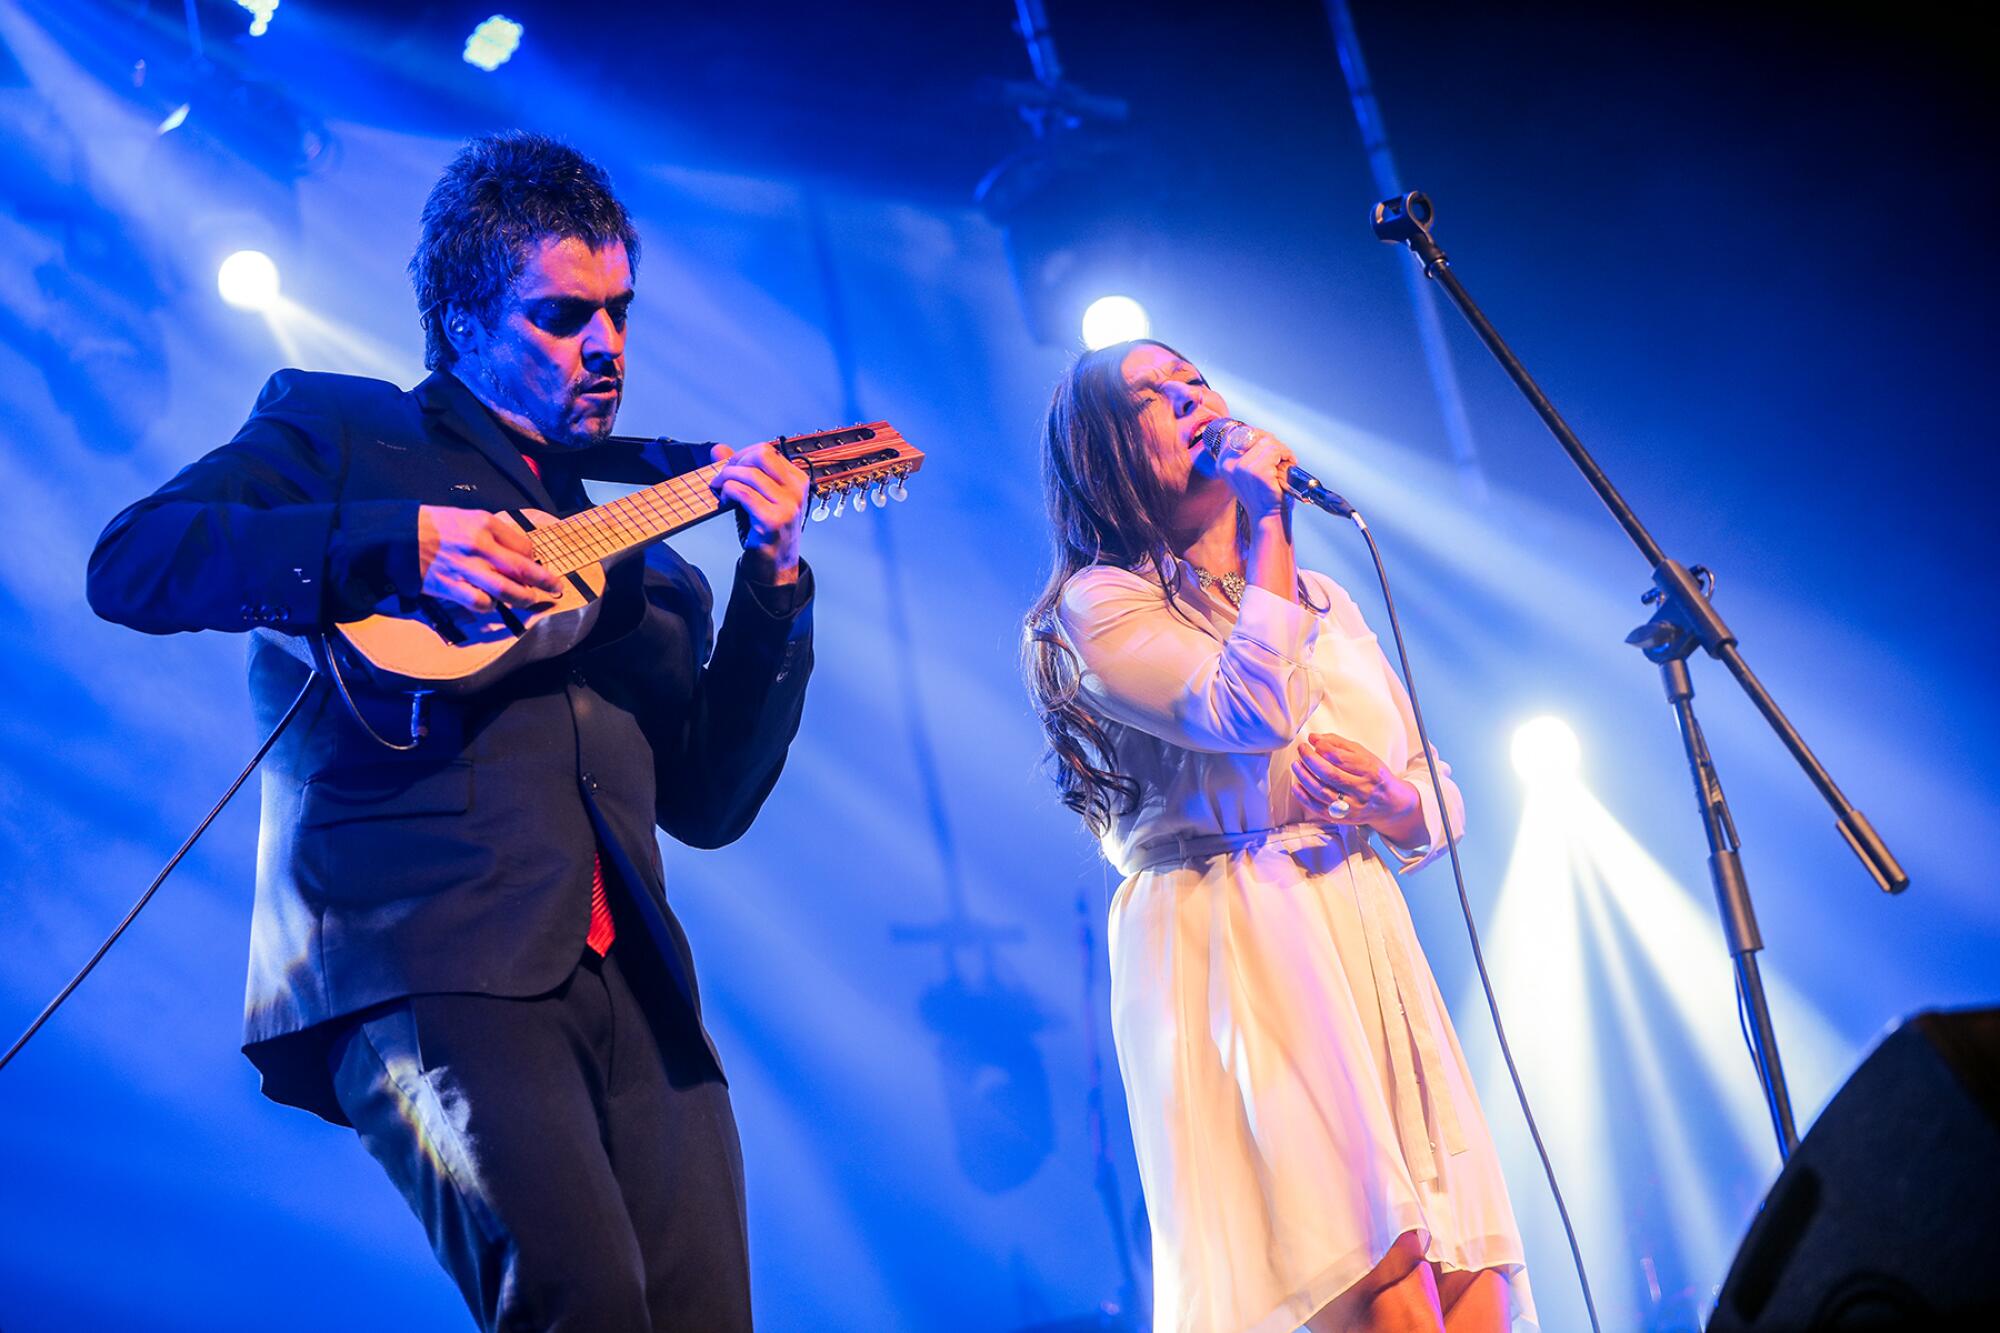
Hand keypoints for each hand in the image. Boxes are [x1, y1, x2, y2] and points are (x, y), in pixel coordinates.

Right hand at [416, 506, 562, 613]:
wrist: (397, 535)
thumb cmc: (434, 524)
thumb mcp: (466, 516)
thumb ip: (493, 532)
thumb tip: (518, 551)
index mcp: (484, 524)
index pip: (523, 546)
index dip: (534, 558)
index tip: (535, 565)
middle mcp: (478, 546)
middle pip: (522, 569)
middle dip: (545, 582)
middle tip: (556, 588)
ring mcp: (465, 568)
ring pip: (505, 590)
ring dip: (523, 598)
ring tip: (530, 600)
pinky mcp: (449, 586)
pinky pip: (479, 603)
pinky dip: (490, 606)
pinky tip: (492, 603)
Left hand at [710, 442, 807, 583]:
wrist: (775, 566)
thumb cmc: (766, 530)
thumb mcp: (756, 495)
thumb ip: (739, 471)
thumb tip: (717, 448)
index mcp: (797, 480)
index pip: (766, 451)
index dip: (741, 456)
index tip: (729, 470)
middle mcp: (797, 490)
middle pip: (760, 455)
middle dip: (734, 463)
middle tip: (722, 479)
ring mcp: (788, 505)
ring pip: (749, 473)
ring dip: (726, 479)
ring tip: (721, 492)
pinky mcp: (773, 520)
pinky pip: (742, 493)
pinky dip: (728, 493)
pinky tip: (725, 502)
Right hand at [1212, 424, 1295, 520]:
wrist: (1267, 517)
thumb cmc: (1261, 494)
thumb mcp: (1245, 472)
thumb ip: (1245, 454)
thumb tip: (1256, 432)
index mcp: (1222, 463)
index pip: (1237, 432)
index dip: (1257, 434)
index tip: (1269, 445)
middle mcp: (1229, 464)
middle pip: (1254, 434)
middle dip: (1272, 442)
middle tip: (1282, 456)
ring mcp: (1242, 468)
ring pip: (1268, 441)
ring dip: (1281, 449)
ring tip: (1286, 461)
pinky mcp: (1258, 472)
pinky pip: (1276, 451)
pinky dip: (1287, 455)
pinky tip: (1288, 465)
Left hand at [1289, 732, 1425, 845]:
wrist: (1389, 803)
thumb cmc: (1374, 775)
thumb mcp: (1363, 754)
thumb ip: (1338, 744)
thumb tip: (1314, 737)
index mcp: (1369, 770)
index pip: (1341, 758)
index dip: (1323, 748)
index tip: (1313, 742)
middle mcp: (1361, 789)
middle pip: (1329, 774)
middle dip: (1310, 760)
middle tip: (1301, 750)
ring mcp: (1352, 805)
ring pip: (1322, 792)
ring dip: (1304, 777)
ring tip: (1296, 765)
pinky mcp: (1343, 818)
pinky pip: (1319, 809)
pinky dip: (1304, 798)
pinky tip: (1297, 786)